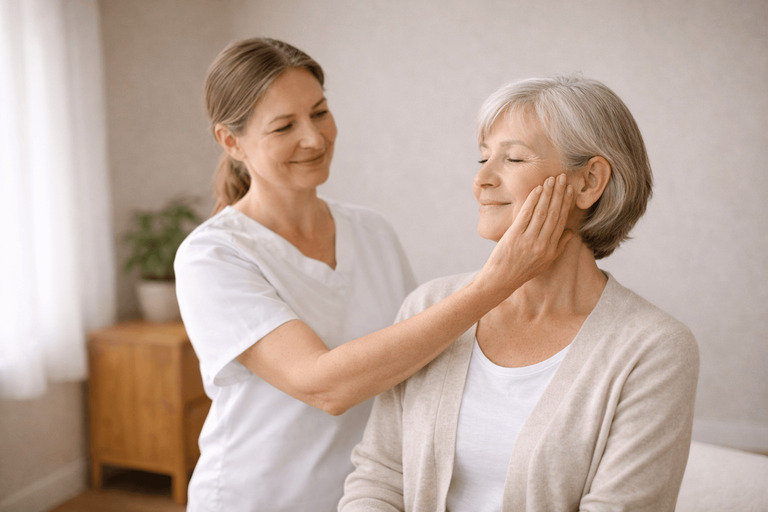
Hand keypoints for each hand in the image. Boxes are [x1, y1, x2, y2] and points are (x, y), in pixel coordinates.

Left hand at [474, 173, 573, 299]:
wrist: (501, 279)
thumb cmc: (523, 270)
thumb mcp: (546, 262)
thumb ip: (559, 246)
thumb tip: (572, 231)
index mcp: (551, 248)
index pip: (561, 221)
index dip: (566, 204)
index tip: (570, 190)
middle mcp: (542, 243)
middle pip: (553, 214)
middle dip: (559, 194)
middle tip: (562, 178)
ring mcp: (528, 239)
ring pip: (541, 212)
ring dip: (547, 194)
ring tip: (551, 180)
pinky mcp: (514, 236)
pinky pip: (526, 215)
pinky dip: (532, 201)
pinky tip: (537, 189)